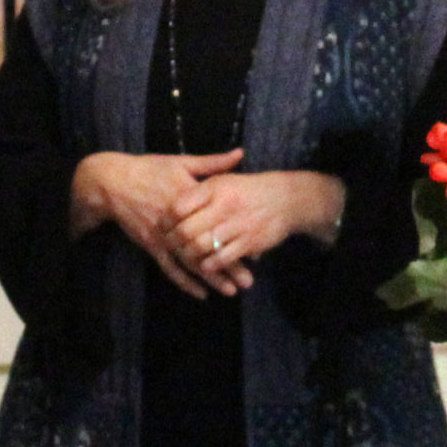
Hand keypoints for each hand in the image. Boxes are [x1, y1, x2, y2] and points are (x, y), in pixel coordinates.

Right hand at [71, 149, 244, 298]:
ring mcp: (164, 235)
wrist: (112, 181)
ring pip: (191, 261)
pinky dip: (184, 282)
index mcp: (190, 198)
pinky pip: (170, 268)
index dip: (237, 236)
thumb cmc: (150, 169)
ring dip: (210, 278)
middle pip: (208, 247)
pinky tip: (200, 293)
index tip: (257, 251)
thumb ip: (213, 163)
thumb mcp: (182, 161)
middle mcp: (179, 221)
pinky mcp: (151, 245)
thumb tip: (240, 154)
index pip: (219, 222)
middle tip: (249, 281)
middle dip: (229, 265)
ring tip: (230, 291)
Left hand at [167, 170, 347, 296]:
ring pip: (202, 247)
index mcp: (214, 188)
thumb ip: (199, 190)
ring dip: (189, 256)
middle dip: (173, 241)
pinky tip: (205, 267)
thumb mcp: (223, 180)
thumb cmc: (248, 190)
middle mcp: (224, 206)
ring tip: (183, 257)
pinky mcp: (248, 242)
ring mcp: (236, 225)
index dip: (167, 219)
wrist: (286, 199)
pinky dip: (210, 265)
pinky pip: (222, 259)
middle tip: (167, 246)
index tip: (161, 225)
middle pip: (187, 230)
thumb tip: (171, 204)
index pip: (180, 206)